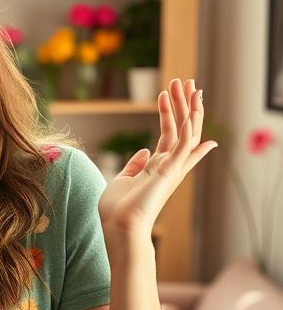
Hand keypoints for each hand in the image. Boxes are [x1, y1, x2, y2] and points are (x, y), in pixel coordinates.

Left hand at [98, 79, 216, 238]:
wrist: (120, 228)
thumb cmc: (118, 210)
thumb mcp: (123, 181)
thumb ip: (135, 165)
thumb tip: (144, 151)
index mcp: (158, 168)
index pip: (175, 138)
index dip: (181, 118)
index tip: (191, 102)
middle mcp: (169, 165)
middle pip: (183, 128)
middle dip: (186, 104)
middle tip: (188, 81)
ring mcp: (172, 167)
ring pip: (186, 129)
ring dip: (187, 104)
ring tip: (186, 82)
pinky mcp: (170, 169)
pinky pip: (183, 141)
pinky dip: (186, 122)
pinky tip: (186, 104)